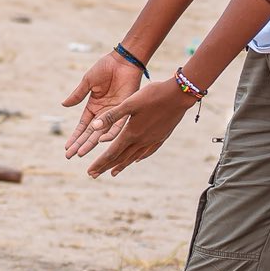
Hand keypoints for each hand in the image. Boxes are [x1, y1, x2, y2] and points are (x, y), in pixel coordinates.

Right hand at [62, 51, 142, 158]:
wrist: (123, 61)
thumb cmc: (106, 68)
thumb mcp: (88, 82)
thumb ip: (78, 95)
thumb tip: (63, 105)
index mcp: (93, 107)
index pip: (82, 126)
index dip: (75, 137)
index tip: (67, 148)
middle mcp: (103, 113)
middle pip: (89, 133)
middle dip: (79, 144)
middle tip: (69, 156)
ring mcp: (114, 114)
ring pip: (101, 133)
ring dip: (91, 143)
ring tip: (81, 153)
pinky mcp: (125, 111)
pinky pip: (117, 126)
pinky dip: (109, 134)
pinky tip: (100, 141)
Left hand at [81, 80, 195, 178]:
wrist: (179, 95)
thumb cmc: (153, 95)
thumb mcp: (129, 103)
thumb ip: (112, 116)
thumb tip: (93, 126)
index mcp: (131, 133)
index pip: (112, 153)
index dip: (100, 163)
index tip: (90, 171)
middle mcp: (141, 140)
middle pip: (121, 158)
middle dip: (106, 167)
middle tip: (94, 175)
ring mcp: (153, 140)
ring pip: (134, 157)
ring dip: (122, 165)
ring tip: (113, 172)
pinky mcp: (161, 137)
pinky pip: (147, 152)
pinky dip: (139, 157)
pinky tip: (137, 160)